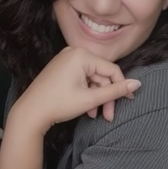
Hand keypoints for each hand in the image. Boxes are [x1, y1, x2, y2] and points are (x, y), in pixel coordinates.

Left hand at [8, 47, 140, 134]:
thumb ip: (115, 91)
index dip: (122, 86)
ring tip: (96, 115)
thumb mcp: (90, 98)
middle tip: (109, 116)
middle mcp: (74, 52)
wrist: (30, 113)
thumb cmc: (58, 104)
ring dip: (96, 97)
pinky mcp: (62, 68)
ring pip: (92, 79)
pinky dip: (86, 93)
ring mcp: (66, 59)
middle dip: (106, 96)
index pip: (111, 69)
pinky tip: (86, 108)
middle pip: (101, 75)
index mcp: (81, 55)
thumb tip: (137, 84)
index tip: (129, 101)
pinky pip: (82, 78)